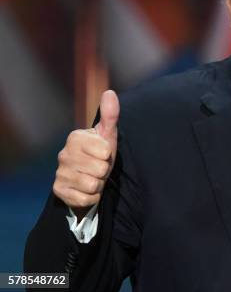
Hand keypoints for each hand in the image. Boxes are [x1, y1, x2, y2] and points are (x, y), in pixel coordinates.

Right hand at [53, 90, 118, 217]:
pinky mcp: (58, 191)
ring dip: (98, 184)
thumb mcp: (108, 134)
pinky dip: (91, 196)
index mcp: (75, 138)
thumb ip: (110, 115)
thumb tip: (110, 92)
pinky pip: (85, 198)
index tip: (103, 153)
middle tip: (98, 168)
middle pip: (100, 169)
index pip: (105, 151)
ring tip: (93, 177)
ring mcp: (59, 173)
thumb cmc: (100, 153)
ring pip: (93, 185)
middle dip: (104, 171)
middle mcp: (63, 154)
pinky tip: (86, 189)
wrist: (88, 178)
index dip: (108, 155)